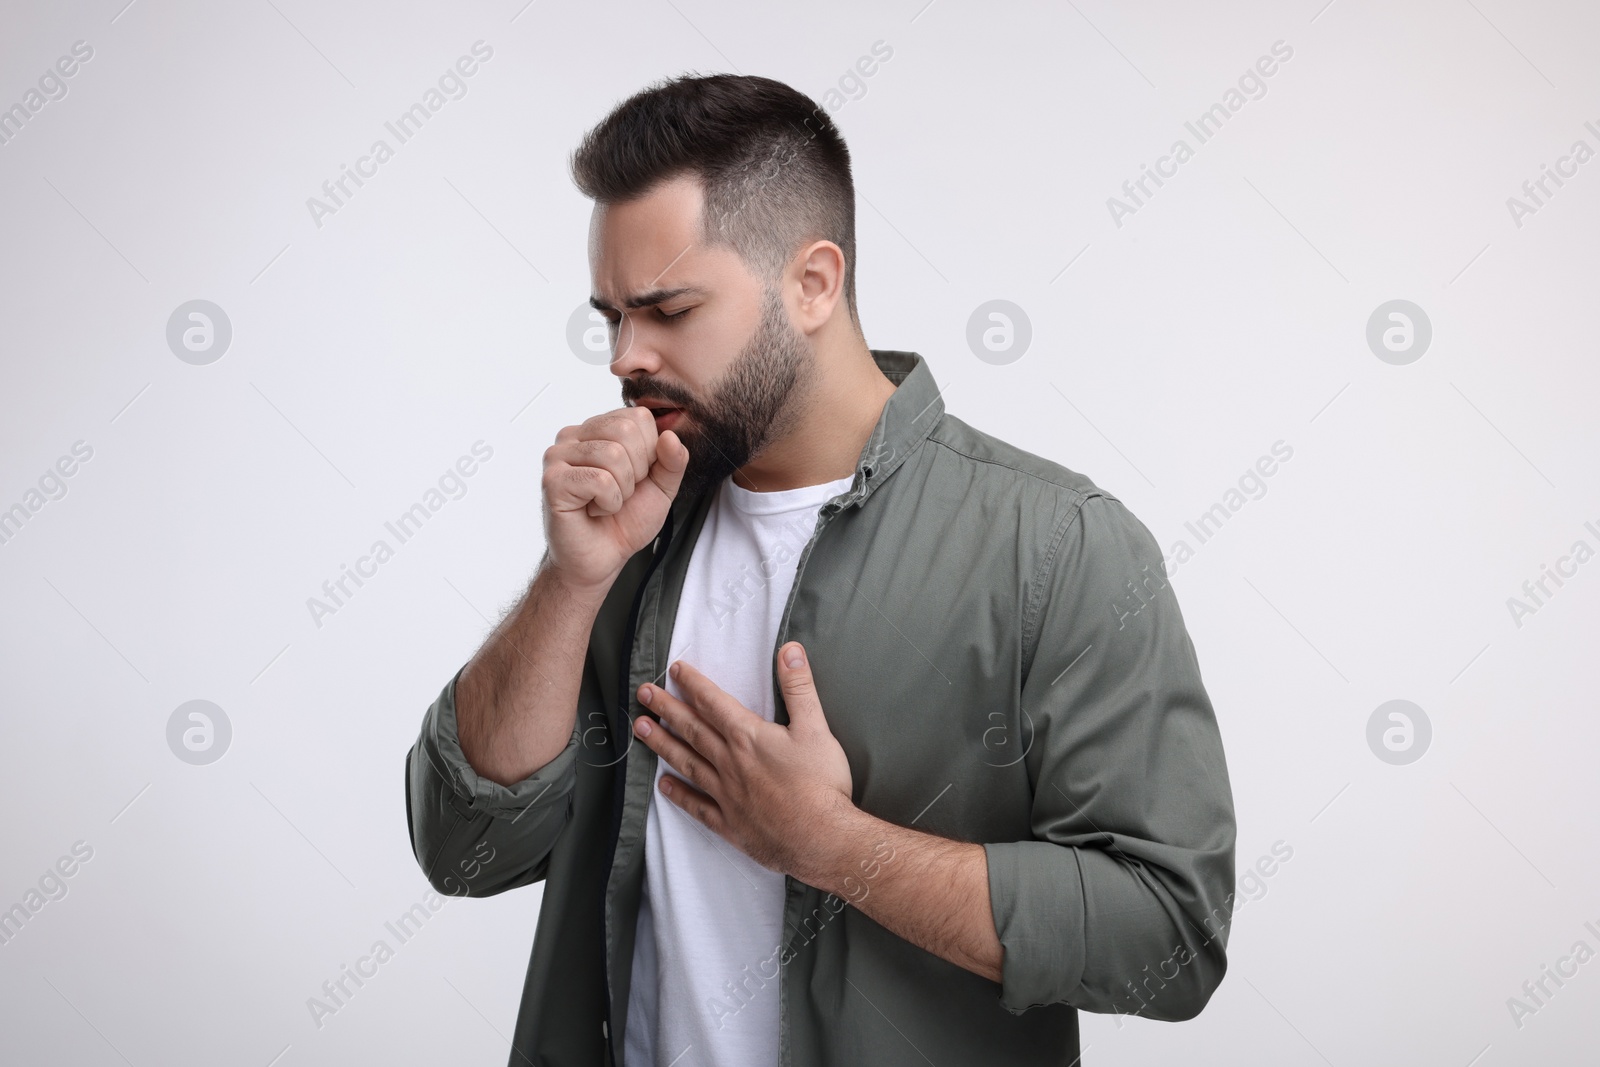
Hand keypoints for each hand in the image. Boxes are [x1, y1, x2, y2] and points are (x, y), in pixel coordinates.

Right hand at [541, 406, 688, 591]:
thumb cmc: (625, 521)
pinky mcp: (552, 480)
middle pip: (626, 431)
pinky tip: (593, 511)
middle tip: (620, 493)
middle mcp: (573, 435)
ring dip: (622, 491)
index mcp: (598, 429)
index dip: (650, 452)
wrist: (600, 559)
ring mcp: (558, 456)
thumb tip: (670, 436)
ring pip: (613, 455)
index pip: (639, 417)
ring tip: (606, 503)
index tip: (635, 478)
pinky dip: (608, 503)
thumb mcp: (662, 487)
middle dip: (637, 471)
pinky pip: (600, 481)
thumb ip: (673, 460)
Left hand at [632, 642, 854, 880]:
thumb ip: (799, 687)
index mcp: (748, 737)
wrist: (822, 839)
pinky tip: (664, 786)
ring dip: (662, 744)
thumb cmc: (821, 784)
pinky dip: (679, 795)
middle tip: (643, 693)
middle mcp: (730, 763)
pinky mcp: (730, 823)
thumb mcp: (816, 728)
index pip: (713, 703)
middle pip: (692, 729)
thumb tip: (789, 650)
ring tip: (641, 729)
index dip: (693, 683)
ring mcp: (726, 795)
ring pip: (687, 763)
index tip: (674, 670)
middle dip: (666, 708)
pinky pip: (697, 806)